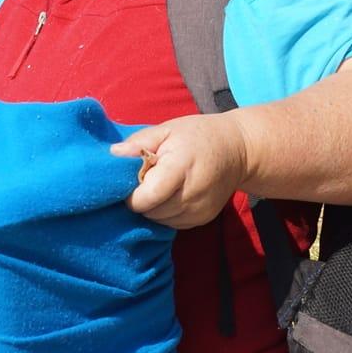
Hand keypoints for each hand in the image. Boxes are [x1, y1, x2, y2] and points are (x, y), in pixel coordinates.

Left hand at [112, 114, 253, 228]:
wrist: (238, 150)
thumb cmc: (198, 135)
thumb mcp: (167, 129)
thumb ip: (140, 142)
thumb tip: (113, 155)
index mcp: (181, 168)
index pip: (146, 197)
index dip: (131, 193)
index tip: (130, 180)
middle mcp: (192, 195)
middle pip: (151, 211)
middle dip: (141, 199)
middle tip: (146, 179)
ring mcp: (199, 211)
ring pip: (159, 220)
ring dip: (152, 207)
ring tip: (159, 185)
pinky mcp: (202, 219)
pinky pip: (172, 223)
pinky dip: (165, 212)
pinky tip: (170, 194)